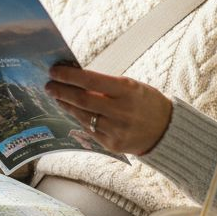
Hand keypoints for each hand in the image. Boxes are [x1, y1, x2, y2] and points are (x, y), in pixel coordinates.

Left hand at [45, 64, 172, 154]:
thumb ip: (106, 85)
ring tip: (57, 96)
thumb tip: (76, 78)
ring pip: (82, 116)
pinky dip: (78, 118)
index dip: (69, 75)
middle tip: (49, 85)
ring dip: (66, 105)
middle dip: (62, 91)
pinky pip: (89, 129)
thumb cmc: (146, 102)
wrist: (167, 131)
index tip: (54, 71)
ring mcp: (116, 130)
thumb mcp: (132, 87)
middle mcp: (121, 111)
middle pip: (83, 100)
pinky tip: (71, 110)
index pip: (91, 80)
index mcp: (127, 90)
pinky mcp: (112, 145)